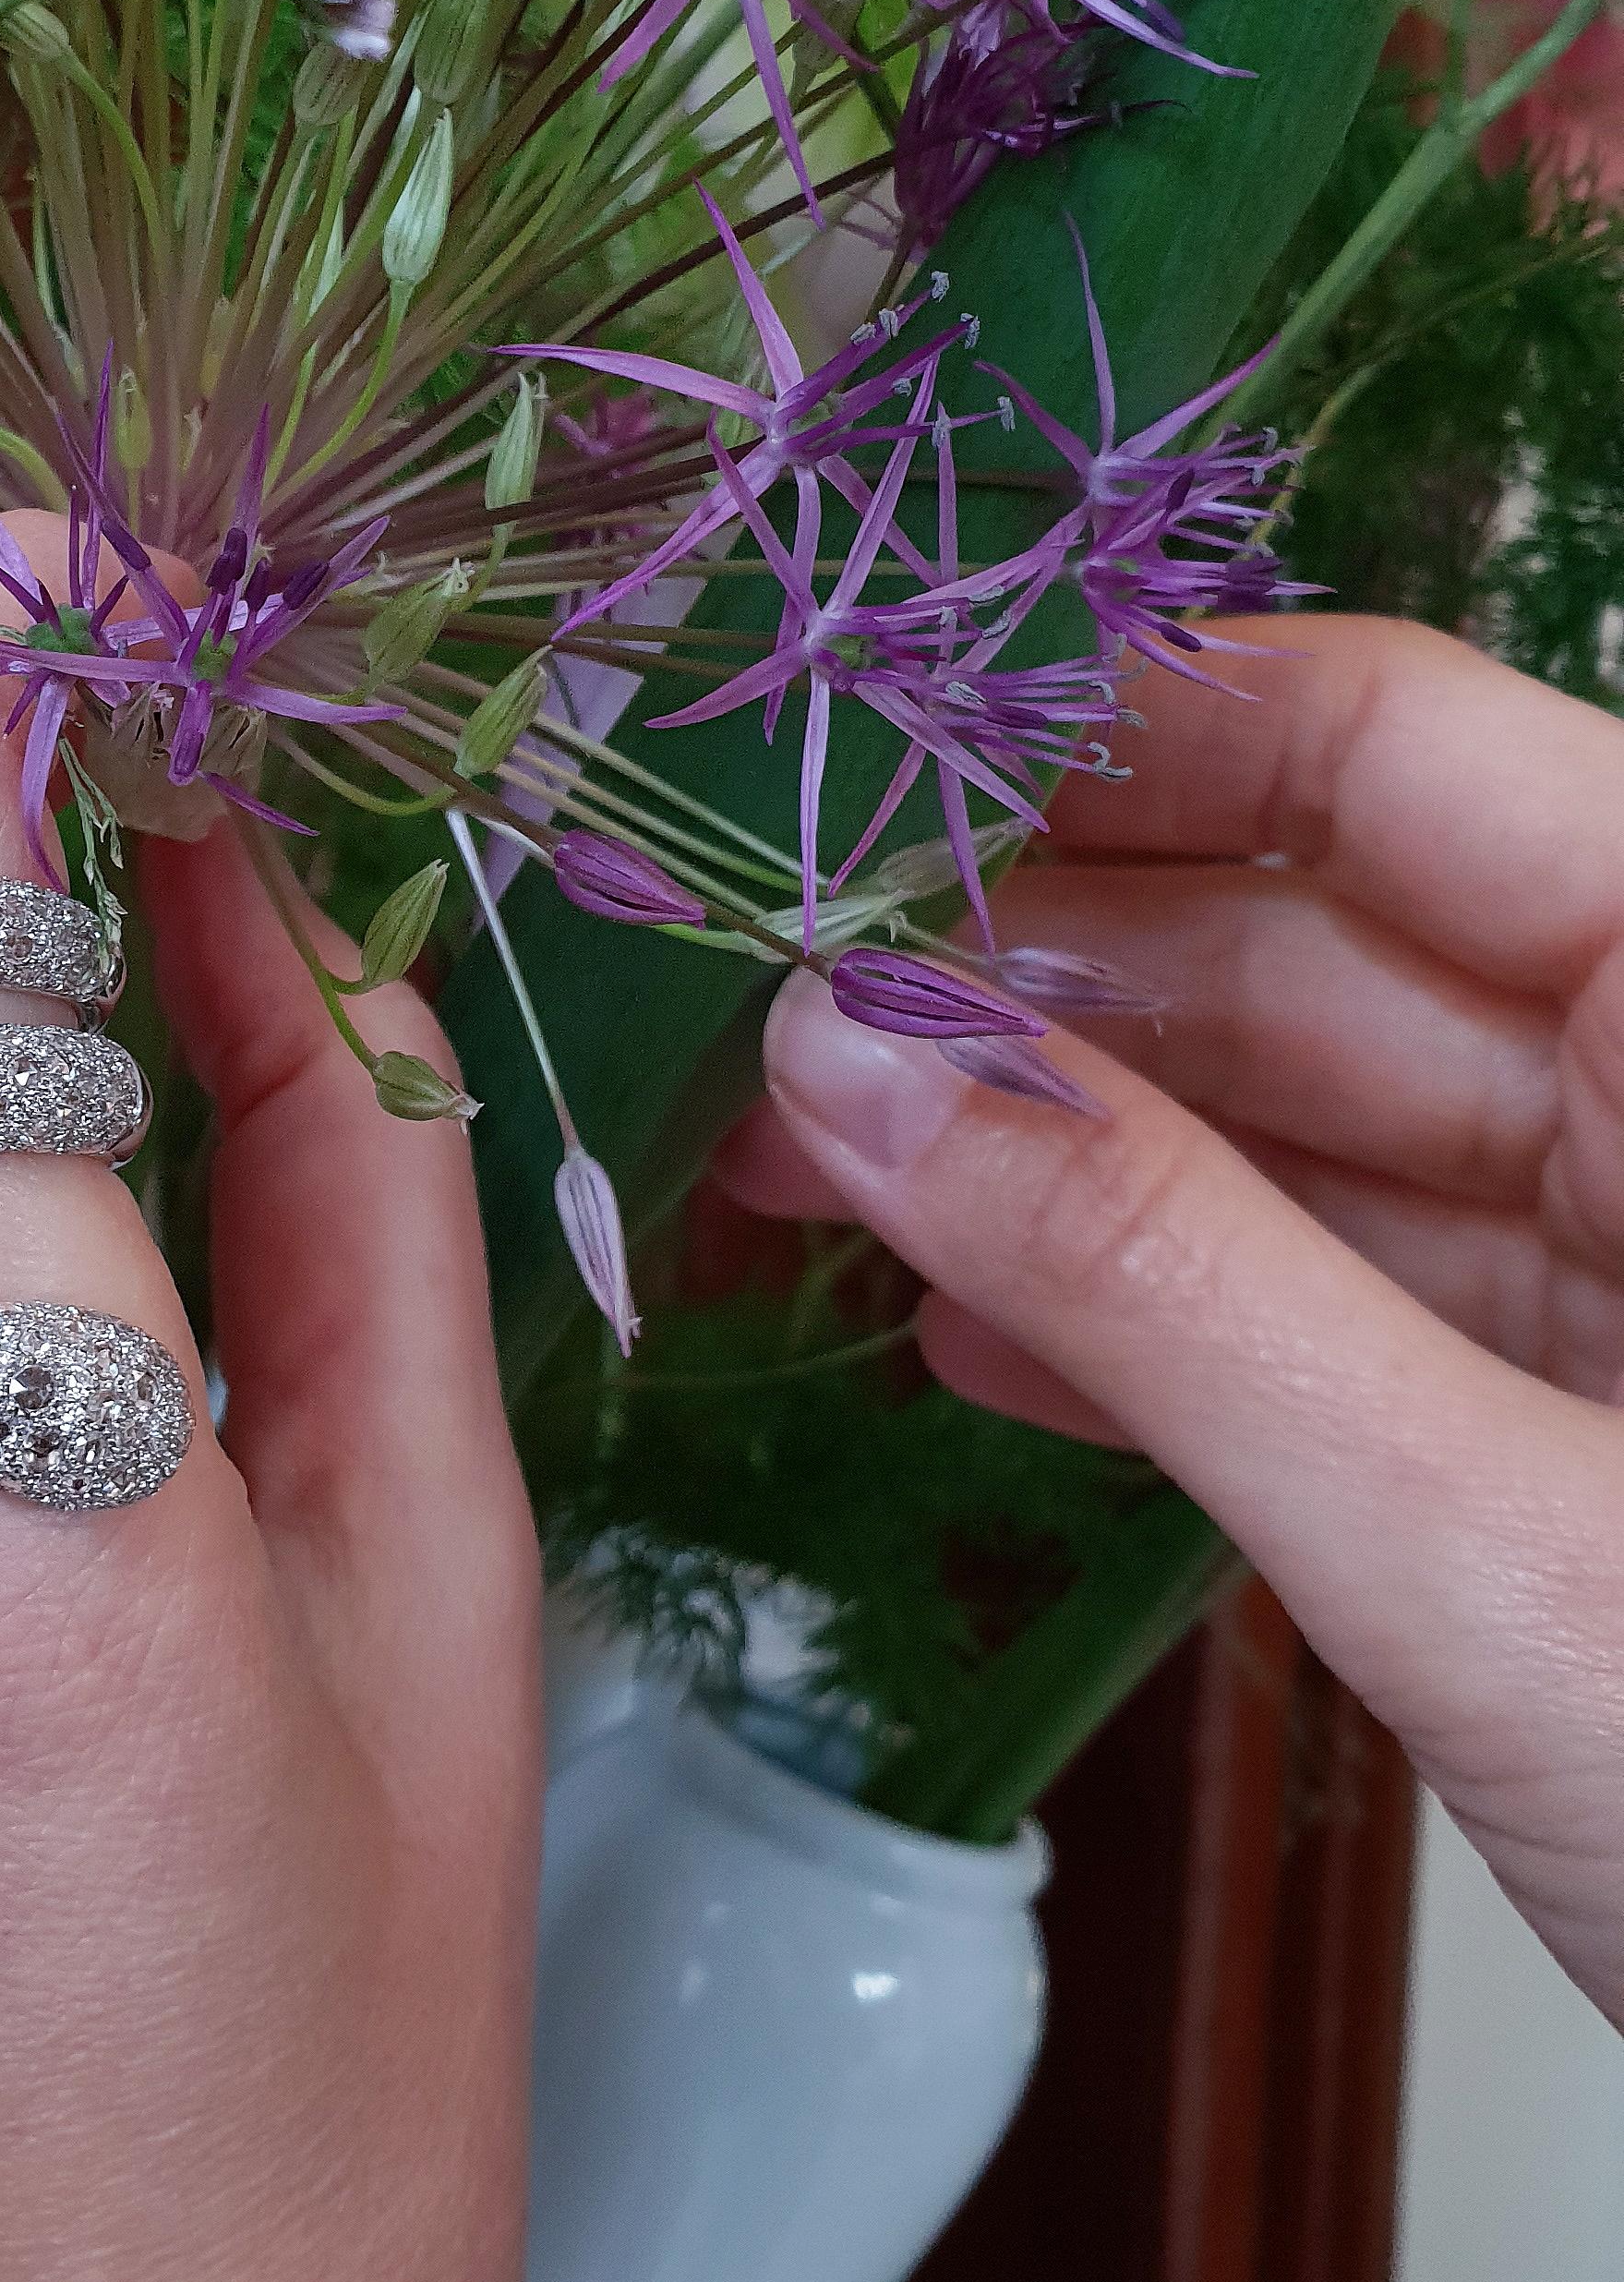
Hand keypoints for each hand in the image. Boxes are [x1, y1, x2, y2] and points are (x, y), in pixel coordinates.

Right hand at [718, 615, 1623, 2020]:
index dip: (1102, 723)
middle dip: (1019, 971)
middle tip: (742, 1010)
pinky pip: (1340, 1321)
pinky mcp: (1586, 1447)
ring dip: (1048, 1160)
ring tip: (798, 1175)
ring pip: (1297, 1139)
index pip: (1383, 740)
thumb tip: (846, 1061)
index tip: (834, 766)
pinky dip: (1154, 1332)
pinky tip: (966, 1342)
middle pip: (1304, 935)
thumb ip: (1173, 1292)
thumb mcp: (1517, 1558)